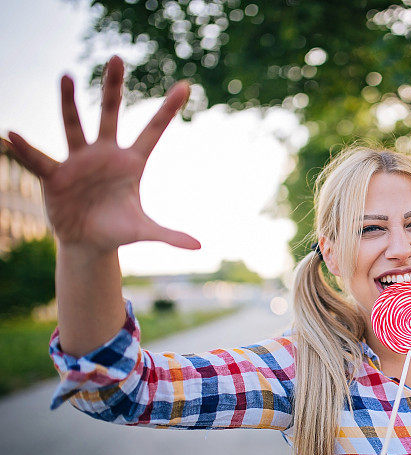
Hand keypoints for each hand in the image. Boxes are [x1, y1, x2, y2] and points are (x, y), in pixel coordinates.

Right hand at [2, 56, 200, 252]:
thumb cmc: (118, 229)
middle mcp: (105, 154)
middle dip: (113, 88)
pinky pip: (40, 159)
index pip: (153, 131)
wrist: (88, 241)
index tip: (185, 86)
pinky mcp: (55, 175)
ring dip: (68, 102)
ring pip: (74, 125)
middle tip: (117, 58)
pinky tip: (12, 135)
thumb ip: (170, 236)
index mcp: (132, 163)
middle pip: (110, 113)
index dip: (167, 110)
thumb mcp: (144, 232)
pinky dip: (26, 150)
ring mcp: (79, 161)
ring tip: (65, 75)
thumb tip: (199, 248)